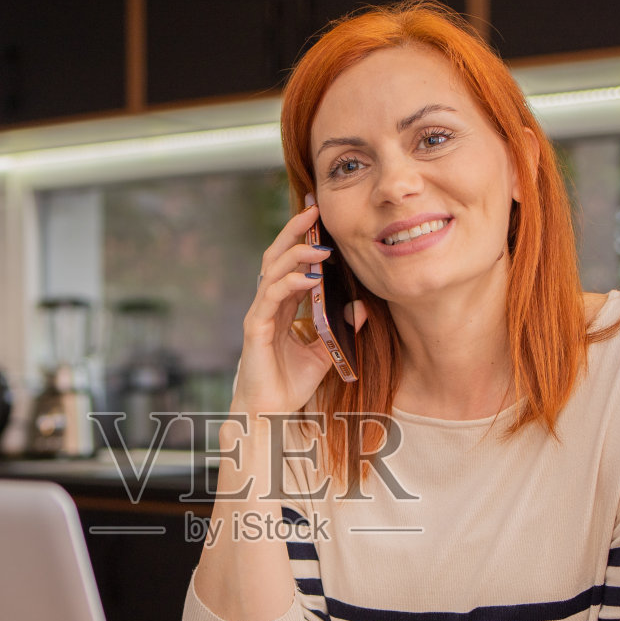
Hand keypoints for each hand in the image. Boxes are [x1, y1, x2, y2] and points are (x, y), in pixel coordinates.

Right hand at [230, 200, 366, 418]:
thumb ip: (341, 327)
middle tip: (314, 209)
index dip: (304, 238)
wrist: (270, 411)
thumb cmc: (291, 383)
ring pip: (273, 270)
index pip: (291, 262)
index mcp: (283, 305)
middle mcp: (269, 303)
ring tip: (319, 244)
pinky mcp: (255, 327)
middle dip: (295, 230)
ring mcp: (260, 312)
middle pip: (278, 255)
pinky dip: (290, 283)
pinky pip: (271, 297)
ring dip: (296, 252)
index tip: (321, 217)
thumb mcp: (326, 350)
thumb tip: (364, 307)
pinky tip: (309, 277)